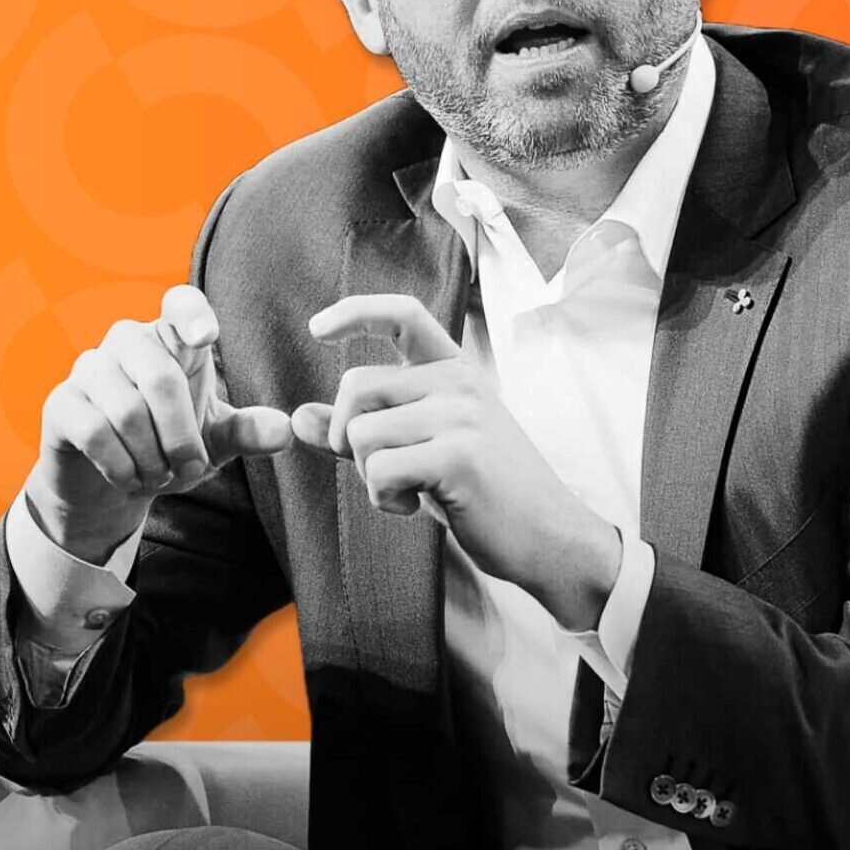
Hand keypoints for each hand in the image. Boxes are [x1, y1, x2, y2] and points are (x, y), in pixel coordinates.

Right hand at [25, 284, 292, 560]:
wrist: (109, 486)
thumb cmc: (167, 448)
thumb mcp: (213, 442)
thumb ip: (247, 432)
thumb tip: (286, 430)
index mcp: (171, 340)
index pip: (180, 304)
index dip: (192, 314)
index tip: (207, 337)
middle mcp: (128, 342)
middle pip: (160, 378)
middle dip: (182, 437)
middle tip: (189, 470)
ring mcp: (89, 368)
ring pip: (126, 410)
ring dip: (152, 458)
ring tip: (158, 477)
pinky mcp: (61, 402)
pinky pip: (95, 431)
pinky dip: (121, 466)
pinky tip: (129, 479)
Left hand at [292, 293, 620, 629]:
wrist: (551, 537)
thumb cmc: (486, 494)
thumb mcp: (426, 449)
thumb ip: (366, 429)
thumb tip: (298, 419)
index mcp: (456, 371)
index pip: (403, 316)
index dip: (354, 313)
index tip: (317, 328)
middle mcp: (459, 382)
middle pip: (356, 387)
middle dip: (347, 436)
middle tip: (378, 470)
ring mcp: (461, 415)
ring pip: (362, 434)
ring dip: (370, 477)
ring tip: (408, 493)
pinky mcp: (458, 455)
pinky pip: (379, 470)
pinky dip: (383, 498)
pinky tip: (416, 507)